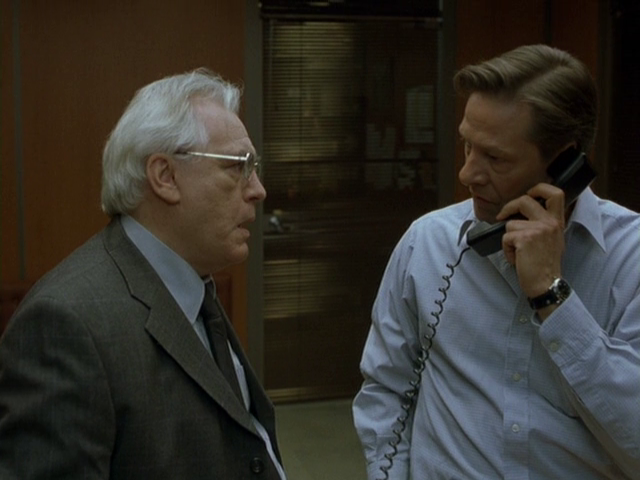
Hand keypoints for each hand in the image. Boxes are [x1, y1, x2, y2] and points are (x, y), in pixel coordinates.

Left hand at [496, 183, 565, 300]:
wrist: (546, 284)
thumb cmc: (545, 265)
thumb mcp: (552, 240)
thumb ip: (543, 224)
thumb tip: (522, 215)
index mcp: (557, 222)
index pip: (555, 193)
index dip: (539, 188)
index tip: (529, 194)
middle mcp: (550, 222)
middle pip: (525, 199)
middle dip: (509, 207)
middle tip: (503, 216)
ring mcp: (538, 229)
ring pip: (510, 223)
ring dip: (508, 238)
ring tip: (518, 251)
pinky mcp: (525, 238)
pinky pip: (505, 237)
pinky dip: (506, 249)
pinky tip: (516, 258)